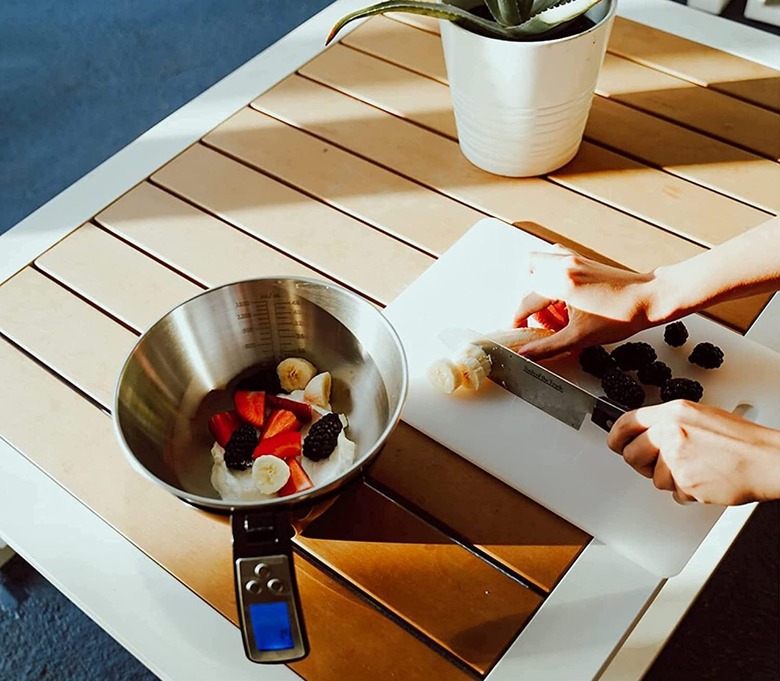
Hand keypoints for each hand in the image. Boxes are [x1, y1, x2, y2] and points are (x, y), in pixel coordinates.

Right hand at [513, 246, 655, 359]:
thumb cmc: (622, 315)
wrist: (650, 298)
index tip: (514, 333)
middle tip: (536, 324)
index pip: (525, 302)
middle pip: (526, 281)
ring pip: (536, 263)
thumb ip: (547, 347)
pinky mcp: (581, 260)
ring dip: (532, 284)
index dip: (516, 321)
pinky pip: (552, 258)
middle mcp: (563, 265)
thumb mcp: (579, 338)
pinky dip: (547, 272)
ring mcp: (572, 259)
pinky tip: (556, 291)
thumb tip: (525, 354)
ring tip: (545, 306)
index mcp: (560, 282)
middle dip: (526, 305)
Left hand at [608, 400, 779, 504]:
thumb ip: (668, 423)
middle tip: (660, 464)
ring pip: (653, 478)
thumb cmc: (739, 440)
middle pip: (631, 454)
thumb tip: (644, 434)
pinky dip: (687, 492)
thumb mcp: (697, 416)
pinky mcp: (686, 483)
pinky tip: (703, 479)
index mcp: (672, 413)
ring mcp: (677, 459)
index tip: (615, 444)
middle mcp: (670, 433)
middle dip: (642, 463)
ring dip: (671, 479)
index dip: (616, 437)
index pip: (626, 423)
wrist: (766, 460)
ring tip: (696, 468)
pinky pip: (674, 493)